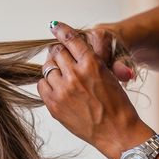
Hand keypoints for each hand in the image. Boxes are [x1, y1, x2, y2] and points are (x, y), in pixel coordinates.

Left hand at [38, 21, 152, 158]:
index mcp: (91, 64)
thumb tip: (73, 49)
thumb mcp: (108, 76)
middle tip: (60, 55)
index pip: (71, 40)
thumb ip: (90, 61)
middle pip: (56, 53)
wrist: (116, 132)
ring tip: (59, 72)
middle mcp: (75, 75)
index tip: (55, 26)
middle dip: (58, 52)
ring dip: (52, 67)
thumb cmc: (117, 104)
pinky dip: (47, 83)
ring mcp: (62, 90)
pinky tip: (56, 86)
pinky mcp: (54, 105)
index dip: (61, 30)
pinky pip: (41, 85)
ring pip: (47, 68)